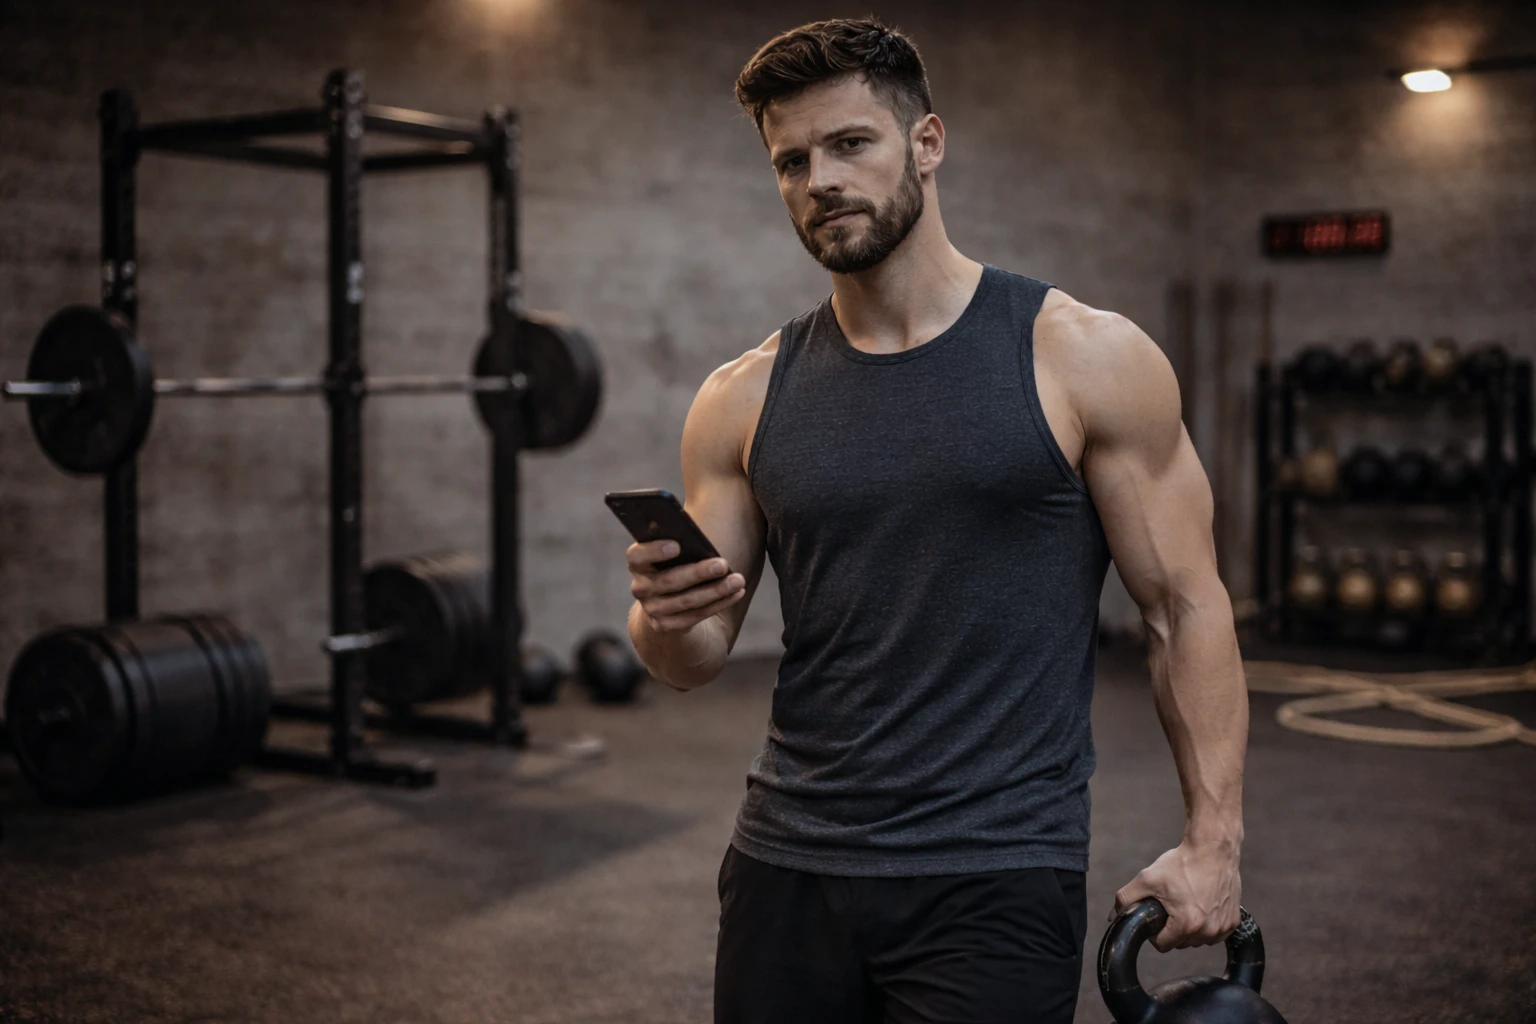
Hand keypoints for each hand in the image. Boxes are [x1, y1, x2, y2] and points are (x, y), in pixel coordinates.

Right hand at [628, 541, 745, 632]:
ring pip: (686, 601)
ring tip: (738, 580)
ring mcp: (652, 609)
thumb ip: (681, 544)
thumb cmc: (675, 565)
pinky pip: (695, 615)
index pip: (637, 556)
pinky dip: (719, 603)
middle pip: (669, 580)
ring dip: (715, 590)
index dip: (654, 551)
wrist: (664, 602)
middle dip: (699, 572)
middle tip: (723, 564)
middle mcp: (640, 588)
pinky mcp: (666, 626)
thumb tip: (703, 541)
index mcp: (638, 563)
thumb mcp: (673, 553)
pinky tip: (737, 593)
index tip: (677, 545)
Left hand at [1111, 840, 1241, 951]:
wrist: (1213, 849)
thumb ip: (1126, 899)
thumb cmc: (1182, 863)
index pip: (1162, 945)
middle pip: (1181, 944)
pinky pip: (1215, 934)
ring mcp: (1223, 928)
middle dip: (1173, 929)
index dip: (1155, 932)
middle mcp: (1208, 931)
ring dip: (1191, 929)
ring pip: (1198, 940)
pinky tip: (1202, 905)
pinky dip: (1207, 924)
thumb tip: (1112, 917)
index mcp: (1186, 925)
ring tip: (1187, 904)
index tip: (1157, 916)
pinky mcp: (1233, 921)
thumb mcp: (1147, 879)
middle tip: (1171, 906)